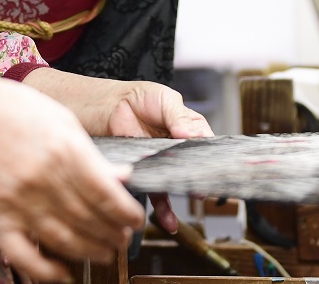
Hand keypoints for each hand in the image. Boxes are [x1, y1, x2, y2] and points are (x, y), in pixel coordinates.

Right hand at [0, 68, 145, 281]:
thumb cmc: (9, 110)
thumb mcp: (60, 118)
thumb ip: (91, 151)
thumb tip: (121, 176)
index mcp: (63, 150)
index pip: (106, 194)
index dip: (127, 213)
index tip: (136, 219)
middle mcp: (43, 180)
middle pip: (89, 219)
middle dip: (113, 233)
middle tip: (123, 237)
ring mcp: (18, 202)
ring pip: (65, 240)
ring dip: (91, 251)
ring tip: (105, 251)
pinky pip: (24, 255)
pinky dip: (46, 271)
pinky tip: (64, 274)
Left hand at [20, 70, 214, 235]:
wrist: (104, 107)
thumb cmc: (136, 98)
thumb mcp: (163, 100)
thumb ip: (180, 117)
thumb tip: (193, 135)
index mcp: (185, 129)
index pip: (204, 145)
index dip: (211, 158)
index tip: (214, 169)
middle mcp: (175, 149)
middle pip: (191, 168)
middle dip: (197, 181)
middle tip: (202, 191)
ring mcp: (158, 163)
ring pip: (173, 184)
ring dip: (179, 197)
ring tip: (185, 207)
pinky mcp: (141, 175)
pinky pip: (154, 195)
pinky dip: (162, 209)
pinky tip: (167, 220)